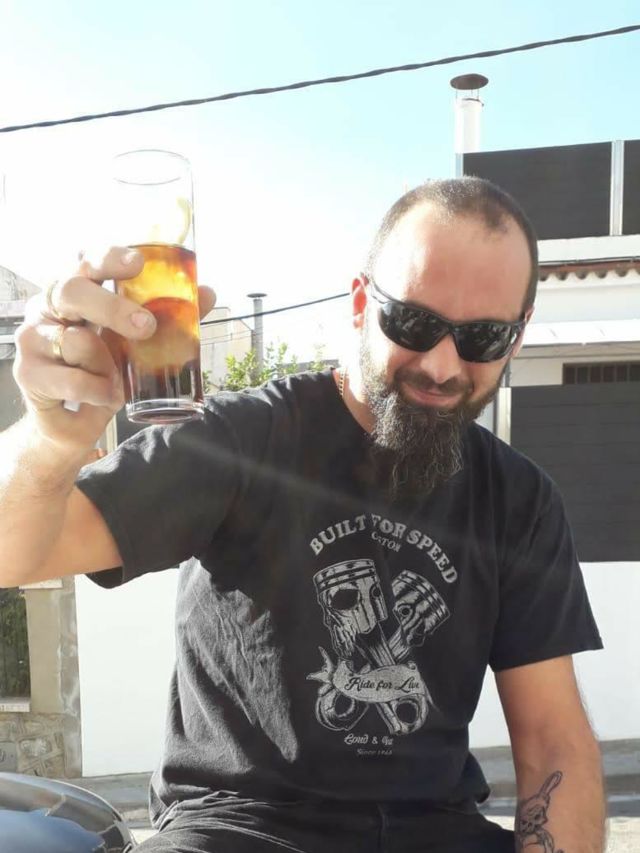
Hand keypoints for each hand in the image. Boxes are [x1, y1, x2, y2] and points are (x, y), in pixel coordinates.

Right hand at [13, 247, 215, 453]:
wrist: (70, 423)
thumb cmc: (101, 370)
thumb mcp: (134, 343)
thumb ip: (167, 317)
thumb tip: (207, 293)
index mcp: (75, 291)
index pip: (88, 262)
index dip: (111, 259)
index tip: (138, 263)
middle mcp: (48, 306)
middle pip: (73, 291)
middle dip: (112, 307)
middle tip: (146, 327)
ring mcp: (34, 337)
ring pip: (76, 340)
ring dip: (107, 365)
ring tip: (115, 378)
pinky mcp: (29, 372)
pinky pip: (73, 379)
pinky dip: (96, 390)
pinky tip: (103, 394)